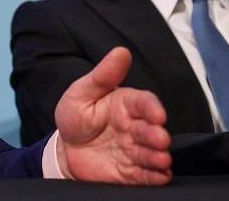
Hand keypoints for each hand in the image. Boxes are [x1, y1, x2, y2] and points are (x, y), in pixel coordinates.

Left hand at [55, 47, 171, 184]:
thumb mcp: (82, 92)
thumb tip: (121, 51)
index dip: (152, 108)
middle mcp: (134, 127)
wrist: (66, 148)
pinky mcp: (131, 172)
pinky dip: (154, 176)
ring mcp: (134, 150)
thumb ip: (103, 75)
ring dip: (159, 157)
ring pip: (151, 153)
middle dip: (157, 135)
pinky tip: (161, 176)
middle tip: (161, 139)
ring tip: (162, 159)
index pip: (144, 103)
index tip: (158, 114)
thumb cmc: (76, 115)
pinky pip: (145, 176)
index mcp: (125, 105)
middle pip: (150, 130)